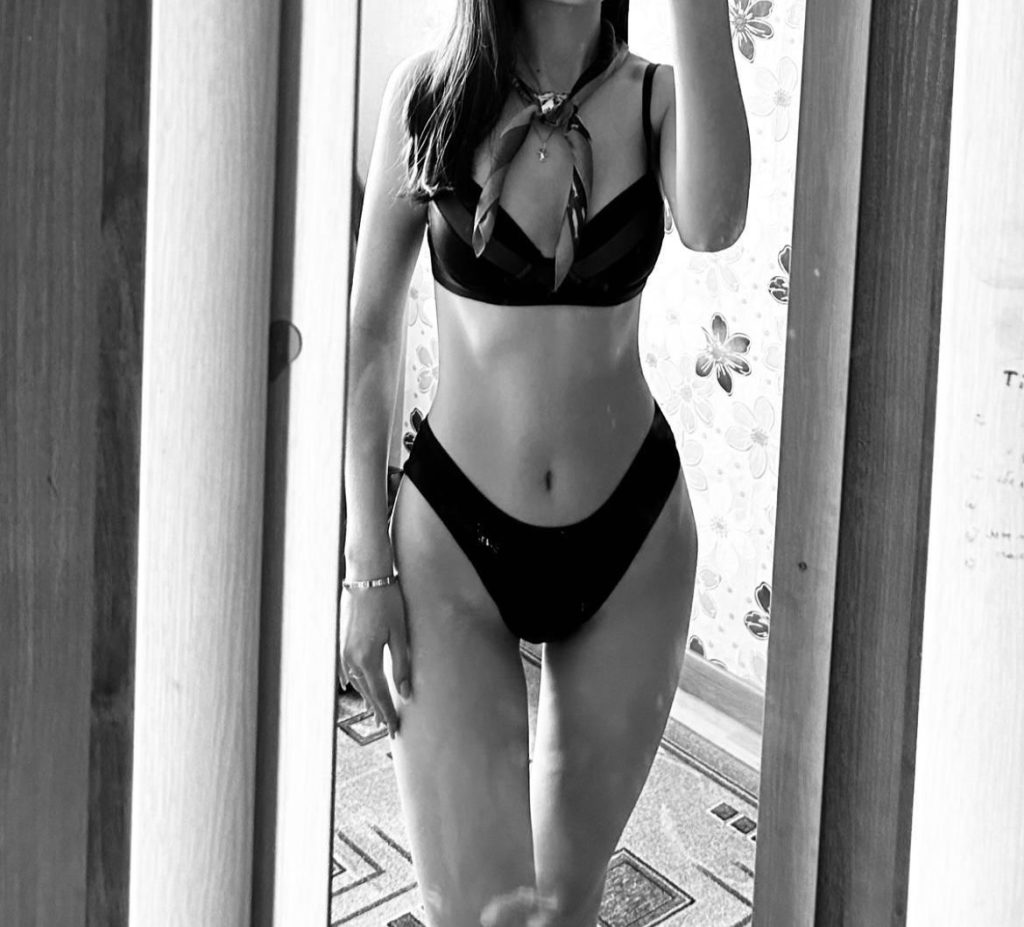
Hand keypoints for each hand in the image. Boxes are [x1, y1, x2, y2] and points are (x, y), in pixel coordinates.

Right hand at [339, 580, 410, 736]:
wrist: (366, 577)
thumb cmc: (387, 602)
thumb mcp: (399, 634)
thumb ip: (401, 665)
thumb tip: (405, 693)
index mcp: (367, 659)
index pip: (380, 695)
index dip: (388, 713)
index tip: (395, 729)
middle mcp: (351, 659)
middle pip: (367, 692)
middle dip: (379, 710)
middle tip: (389, 727)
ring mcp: (344, 650)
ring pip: (356, 682)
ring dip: (367, 696)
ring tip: (377, 710)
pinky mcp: (342, 641)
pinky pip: (347, 669)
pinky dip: (354, 681)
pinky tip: (353, 686)